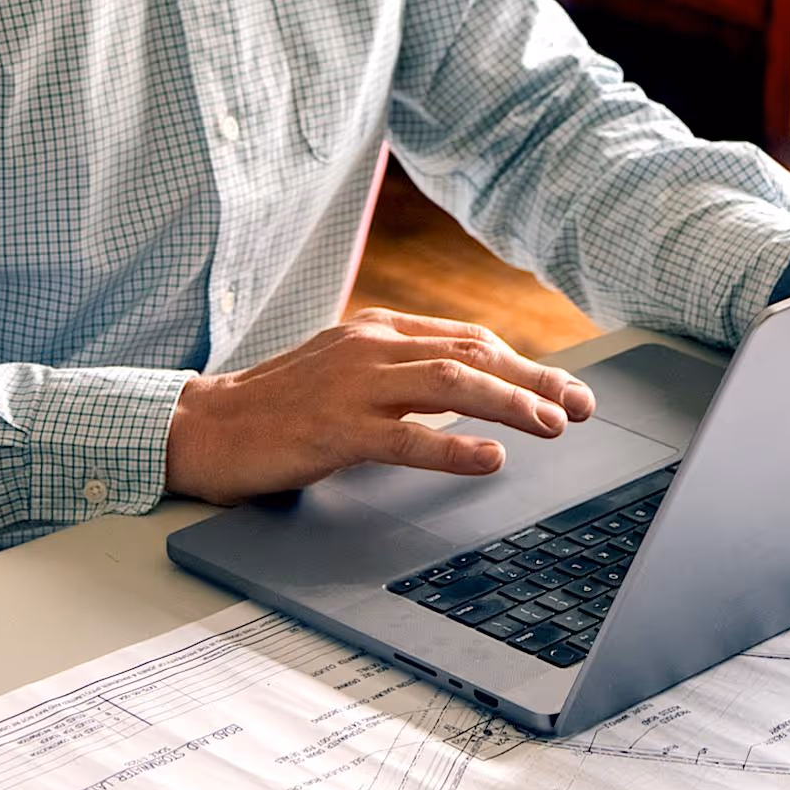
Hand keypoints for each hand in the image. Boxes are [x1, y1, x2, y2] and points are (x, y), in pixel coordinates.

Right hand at [166, 309, 596, 503]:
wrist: (207, 425)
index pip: (469, 340)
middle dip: (536, 381)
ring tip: (554, 425)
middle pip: (472, 353)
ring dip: (510, 402)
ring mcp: (352, 384)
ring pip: (449, 382)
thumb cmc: (282, 405)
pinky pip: (404, 435)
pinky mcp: (333, 428)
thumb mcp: (352, 375)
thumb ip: (406, 375)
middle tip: (583, 407)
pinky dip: (452, 445)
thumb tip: (471, 392)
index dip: (525, 365)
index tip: (567, 390)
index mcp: (379, 331)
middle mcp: (372, 347)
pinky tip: (490, 458)